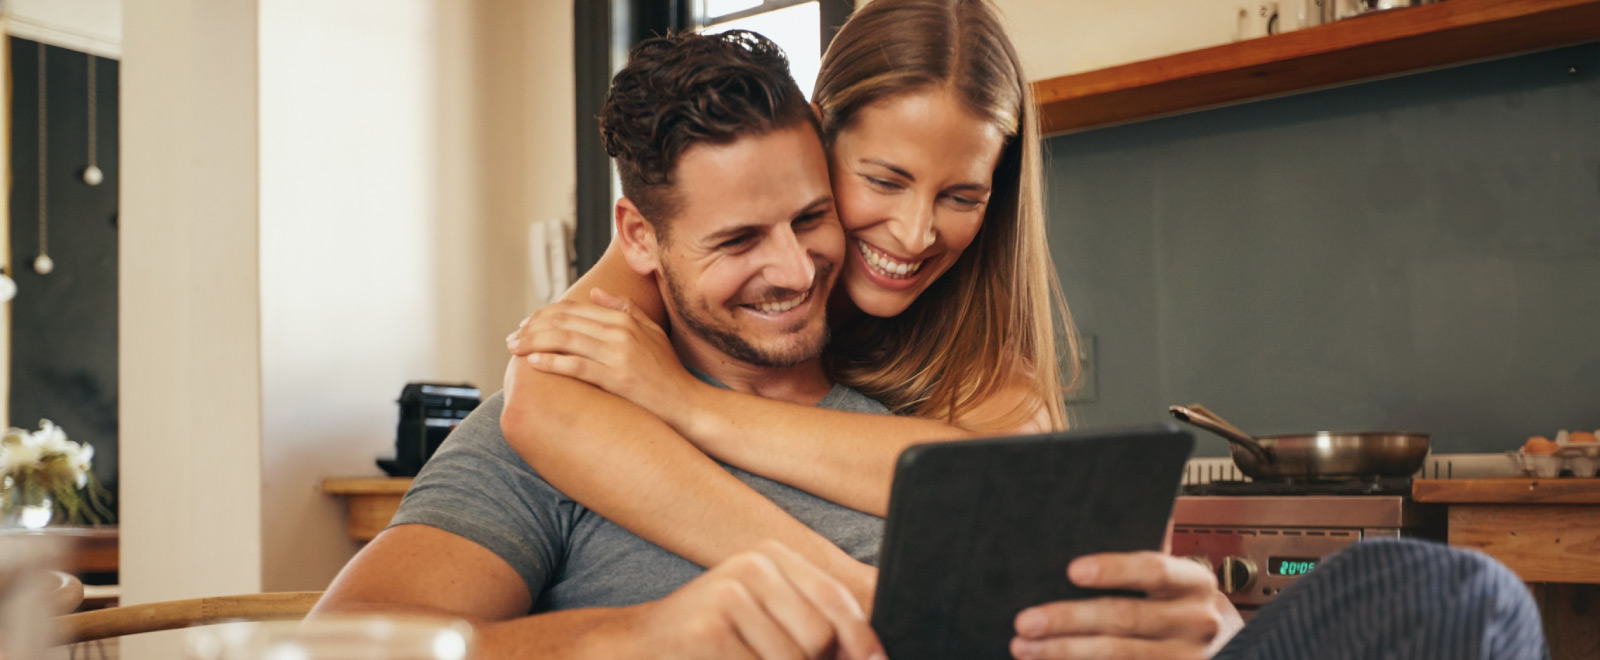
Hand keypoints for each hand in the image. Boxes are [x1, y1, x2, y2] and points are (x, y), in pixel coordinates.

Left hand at [506, 288, 699, 426]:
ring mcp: (618, 355)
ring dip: (534, 343)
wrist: (686, 403)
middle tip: (512, 337)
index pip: (575, 309)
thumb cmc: (668, 372)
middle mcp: (620, 333)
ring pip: (565, 341)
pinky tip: (534, 363)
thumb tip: (594, 292)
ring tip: (515, 349)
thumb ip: (624, 309)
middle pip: (564, 322)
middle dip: (532, 328)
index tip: (526, 324)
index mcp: (625, 320)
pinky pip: (576, 366)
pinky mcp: (617, 379)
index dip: (545, 314)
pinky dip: (552, 362)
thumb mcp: (651, 332)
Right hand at [630, 541, 885, 659]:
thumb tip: (870, 653)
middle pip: (822, 633)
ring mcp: (730, 593)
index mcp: (772, 557)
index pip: (838, 598)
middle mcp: (753, 566)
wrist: (634, 646)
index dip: (863, 639)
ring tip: (744, 659)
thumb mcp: (763, 618)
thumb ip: (811, 625)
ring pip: (795, 659)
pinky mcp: (711, 628)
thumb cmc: (710, 641)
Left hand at [1010, 552, 1242, 659]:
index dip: (1113, 569)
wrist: (1232, 649)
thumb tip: (1110, 505)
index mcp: (1194, 582)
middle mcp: (1195, 621)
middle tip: (1027, 620)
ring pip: (1117, 655)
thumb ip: (1150, 549)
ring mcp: (1185, 657)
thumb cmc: (1188, 605)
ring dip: (1063, 651)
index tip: (1073, 570)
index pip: (1154, 570)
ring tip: (1024, 646)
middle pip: (1125, 618)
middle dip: (1069, 618)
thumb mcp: (1181, 576)